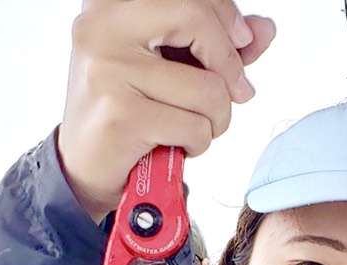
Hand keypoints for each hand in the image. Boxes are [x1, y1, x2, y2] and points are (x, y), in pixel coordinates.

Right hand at [58, 0, 276, 219]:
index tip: (242, 43)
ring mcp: (108, 69)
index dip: (226, 15)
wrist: (84, 166)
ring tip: (193, 126)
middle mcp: (102, 27)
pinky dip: (198, 142)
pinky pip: (194, 125)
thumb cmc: (128, 110)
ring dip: (216, 118)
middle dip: (229, 65)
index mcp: (111, 5)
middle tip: (234, 93)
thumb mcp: (173, 68)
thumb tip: (262, 29)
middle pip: (197, 19)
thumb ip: (215, 45)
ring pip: (207, 87)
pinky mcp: (120, 114)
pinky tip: (178, 144)